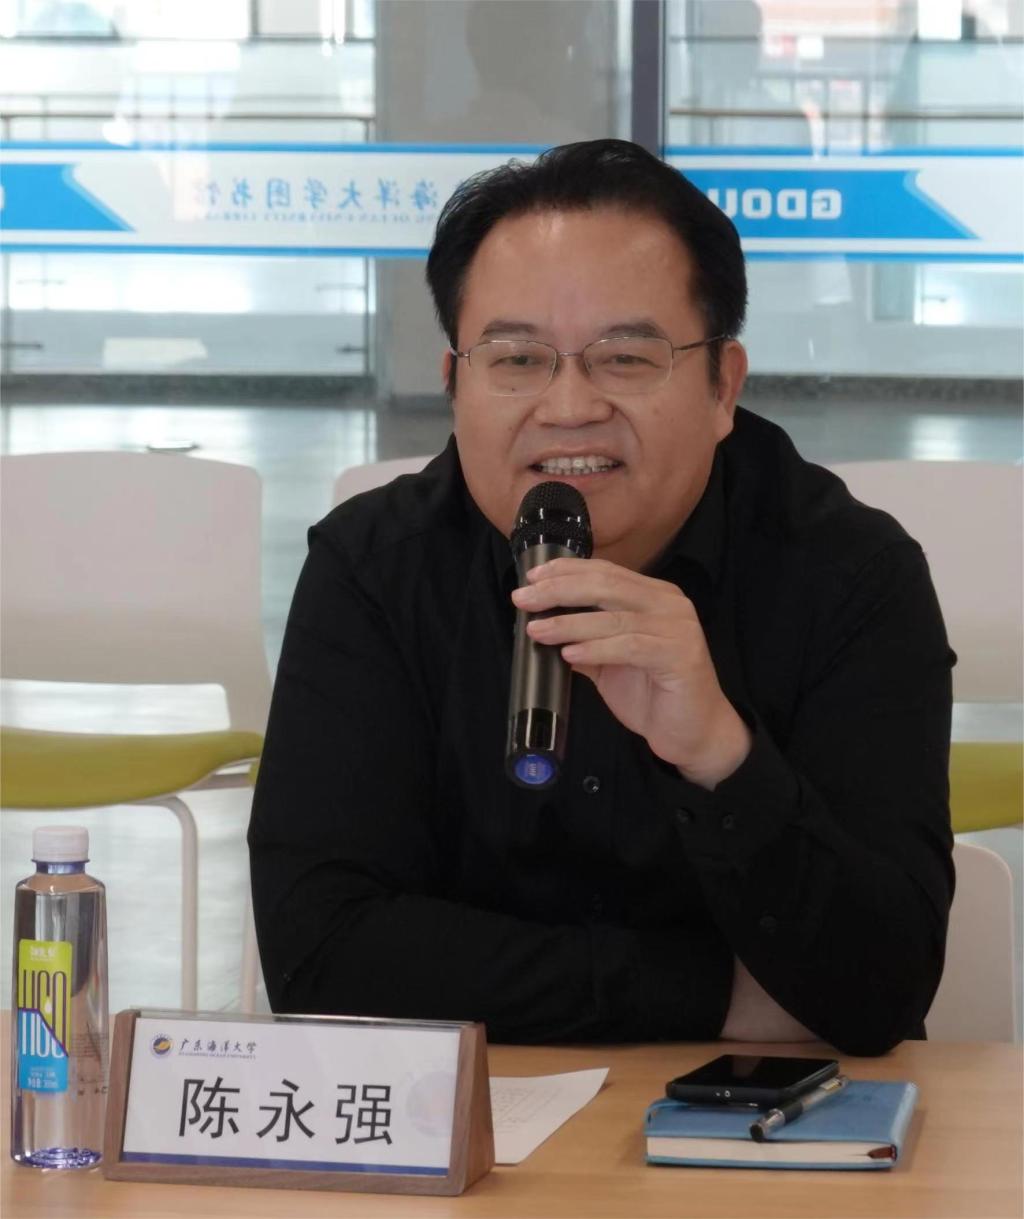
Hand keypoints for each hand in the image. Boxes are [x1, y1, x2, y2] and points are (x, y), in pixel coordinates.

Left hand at [511, 557, 750, 788]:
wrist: (693, 733)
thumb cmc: (653, 695)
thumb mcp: (610, 663)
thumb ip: (585, 641)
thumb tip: (542, 626)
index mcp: (654, 597)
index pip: (606, 571)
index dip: (567, 570)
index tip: (532, 578)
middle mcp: (669, 604)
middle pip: (606, 586)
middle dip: (559, 590)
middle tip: (524, 599)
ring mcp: (678, 628)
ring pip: (614, 617)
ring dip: (569, 623)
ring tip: (537, 630)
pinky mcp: (680, 655)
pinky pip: (630, 646)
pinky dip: (596, 649)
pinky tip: (570, 655)